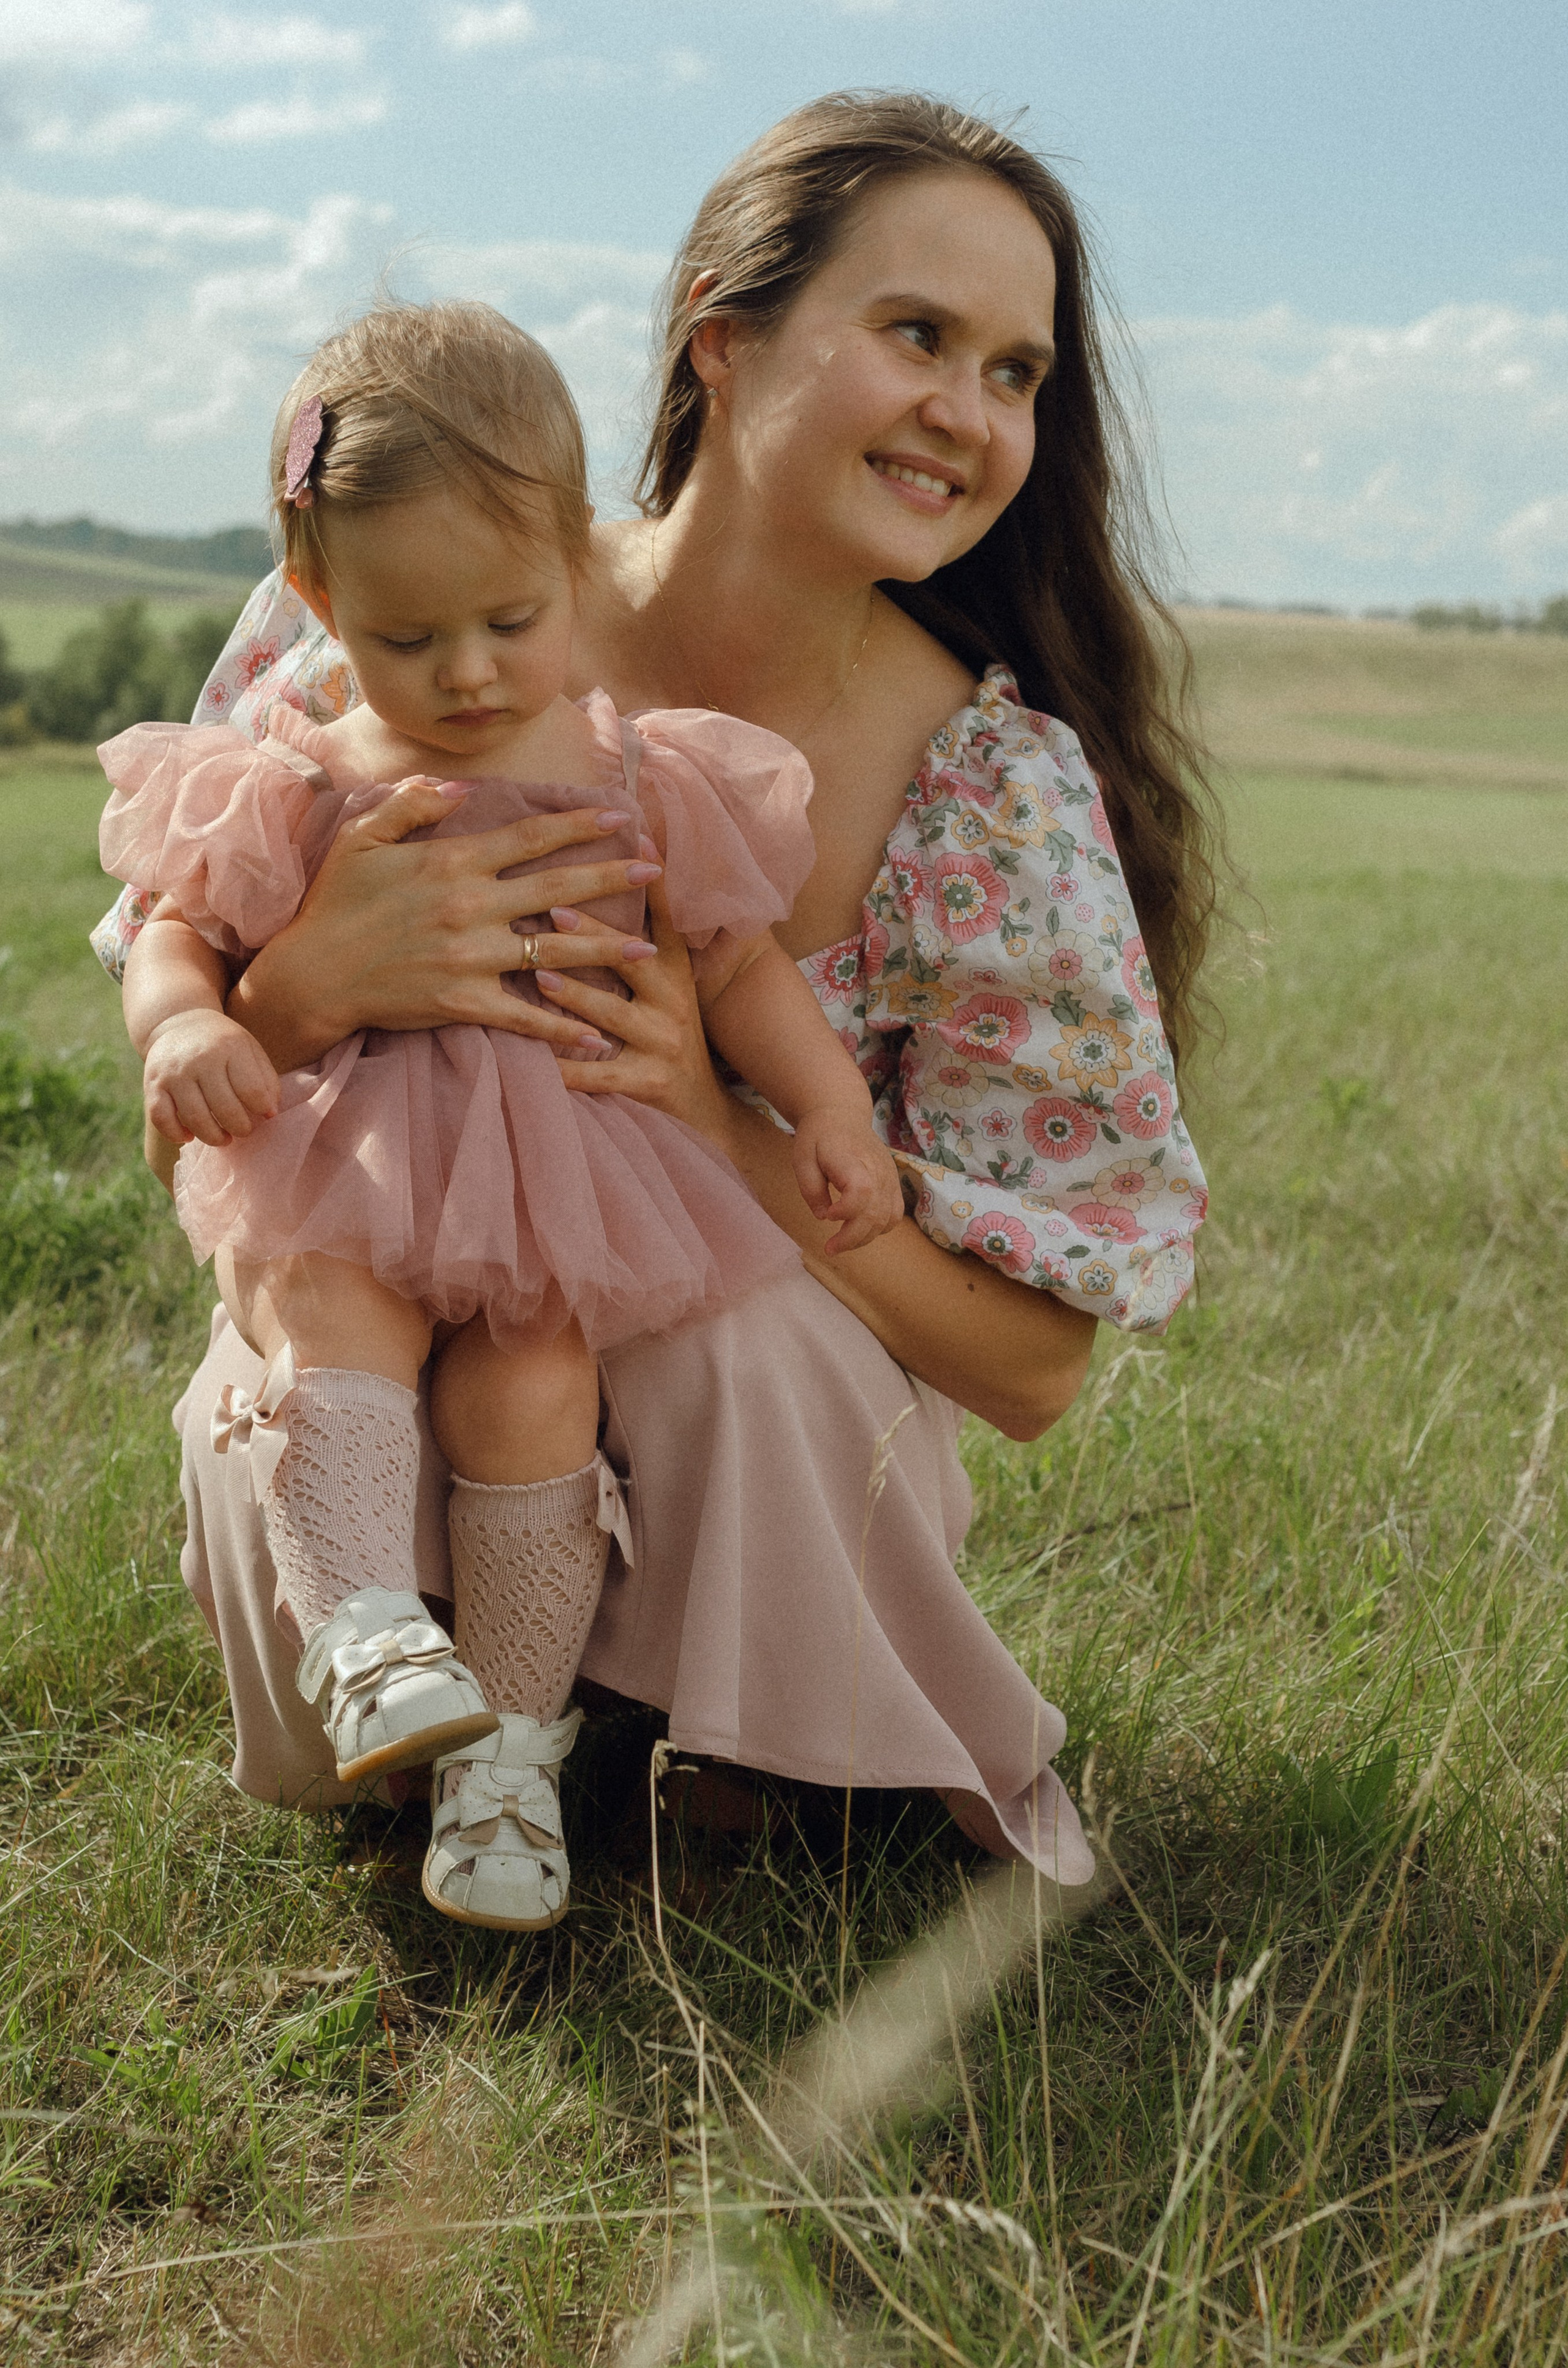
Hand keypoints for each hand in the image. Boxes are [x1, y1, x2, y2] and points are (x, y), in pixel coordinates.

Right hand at [143, 1010, 279, 1148]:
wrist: (179, 1022)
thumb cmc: (222, 1043)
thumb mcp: (249, 1049)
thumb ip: (265, 1079)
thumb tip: (271, 1113)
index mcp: (229, 1048)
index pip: (251, 1090)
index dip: (262, 1108)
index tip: (265, 1114)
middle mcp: (200, 1060)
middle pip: (225, 1109)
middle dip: (240, 1128)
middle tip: (244, 1130)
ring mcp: (174, 1073)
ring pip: (196, 1119)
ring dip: (214, 1137)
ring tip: (224, 1138)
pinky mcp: (152, 1084)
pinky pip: (161, 1118)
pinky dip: (175, 1134)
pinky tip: (189, 1136)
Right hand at [229, 779, 664, 1067]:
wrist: (311, 974)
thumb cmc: (335, 902)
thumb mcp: (364, 838)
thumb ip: (414, 804)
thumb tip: (464, 789)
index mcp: (453, 862)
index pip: (531, 836)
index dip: (581, 825)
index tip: (622, 818)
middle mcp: (470, 906)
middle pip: (557, 889)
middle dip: (612, 877)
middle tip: (656, 869)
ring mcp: (470, 957)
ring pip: (553, 953)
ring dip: (605, 952)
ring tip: (648, 952)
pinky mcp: (463, 1001)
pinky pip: (525, 1017)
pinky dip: (563, 1030)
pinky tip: (599, 1039)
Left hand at [537, 871, 744, 1146]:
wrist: (702, 1109)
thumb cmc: (669, 1034)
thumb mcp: (668, 983)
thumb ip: (644, 935)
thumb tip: (628, 871)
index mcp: (674, 970)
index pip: (665, 918)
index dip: (651, 881)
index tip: (632, 840)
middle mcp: (672, 1002)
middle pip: (631, 960)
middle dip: (593, 934)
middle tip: (552, 907)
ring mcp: (659, 1044)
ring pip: (611, 1014)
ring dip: (575, 993)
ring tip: (540, 975)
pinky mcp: (644, 1084)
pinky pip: (595, 1075)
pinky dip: (562, 1065)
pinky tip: (530, 1056)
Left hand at [788, 1106, 904, 1255]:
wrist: (841, 1115)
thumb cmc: (818, 1137)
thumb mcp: (802, 1159)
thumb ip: (811, 1189)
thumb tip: (823, 1217)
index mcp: (853, 1161)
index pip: (862, 1191)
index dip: (847, 1211)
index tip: (828, 1216)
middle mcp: (878, 1170)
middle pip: (876, 1213)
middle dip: (852, 1238)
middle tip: (829, 1248)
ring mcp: (889, 1178)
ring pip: (887, 1218)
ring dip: (865, 1238)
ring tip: (842, 1242)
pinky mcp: (893, 1183)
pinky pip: (894, 1214)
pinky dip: (880, 1228)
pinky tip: (860, 1231)